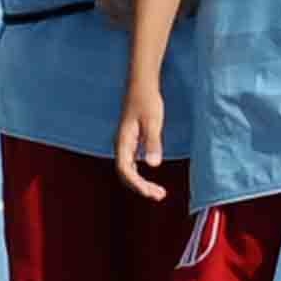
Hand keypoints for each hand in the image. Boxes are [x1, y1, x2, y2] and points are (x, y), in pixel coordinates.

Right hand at [113, 85, 172, 201]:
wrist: (142, 84)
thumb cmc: (147, 101)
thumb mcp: (153, 122)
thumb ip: (153, 143)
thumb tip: (153, 166)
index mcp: (123, 141)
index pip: (125, 171)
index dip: (138, 184)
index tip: (153, 192)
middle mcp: (121, 145)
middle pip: (125, 174)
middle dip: (140, 187)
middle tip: (160, 195)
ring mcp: (125, 143)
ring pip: (128, 170)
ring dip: (140, 183)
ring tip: (158, 192)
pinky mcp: (130, 141)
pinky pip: (130, 164)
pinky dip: (139, 175)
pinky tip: (149, 178)